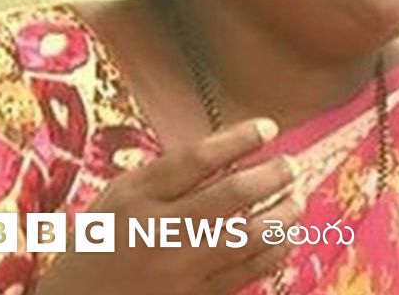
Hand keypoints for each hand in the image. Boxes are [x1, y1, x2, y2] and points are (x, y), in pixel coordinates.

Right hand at [34, 118, 298, 294]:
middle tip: (292, 164)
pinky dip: (276, 249)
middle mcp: (160, 229)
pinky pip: (250, 270)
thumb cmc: (102, 244)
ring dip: (284, 212)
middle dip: (273, 174)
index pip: (197, 158)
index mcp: (136, 196)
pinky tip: (285, 235)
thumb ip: (168, 176)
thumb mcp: (119, 198)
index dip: (239, 139)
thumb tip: (231, 152)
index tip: (268, 128)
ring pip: (252, 234)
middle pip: (233, 193)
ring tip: (296, 198)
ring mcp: (181, 268)